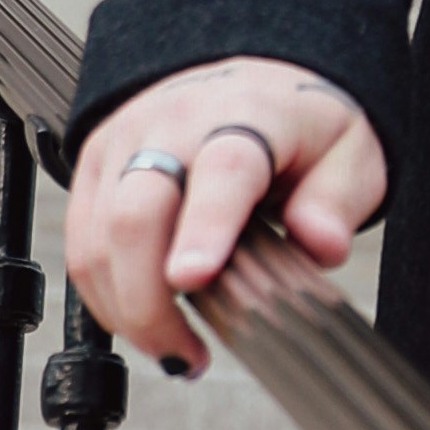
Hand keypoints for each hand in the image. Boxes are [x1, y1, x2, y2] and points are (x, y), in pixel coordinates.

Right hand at [64, 56, 385, 376]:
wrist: (257, 76)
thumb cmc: (301, 123)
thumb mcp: (350, 152)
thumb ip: (337, 200)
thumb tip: (319, 243)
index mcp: (246, 114)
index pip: (222, 169)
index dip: (205, 227)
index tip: (194, 279)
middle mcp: (174, 121)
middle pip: (136, 211)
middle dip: (148, 297)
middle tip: (186, 352)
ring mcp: (125, 140)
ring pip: (96, 235)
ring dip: (125, 307)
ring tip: (173, 349)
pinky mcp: (95, 163)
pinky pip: (80, 240)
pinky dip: (103, 293)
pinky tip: (141, 321)